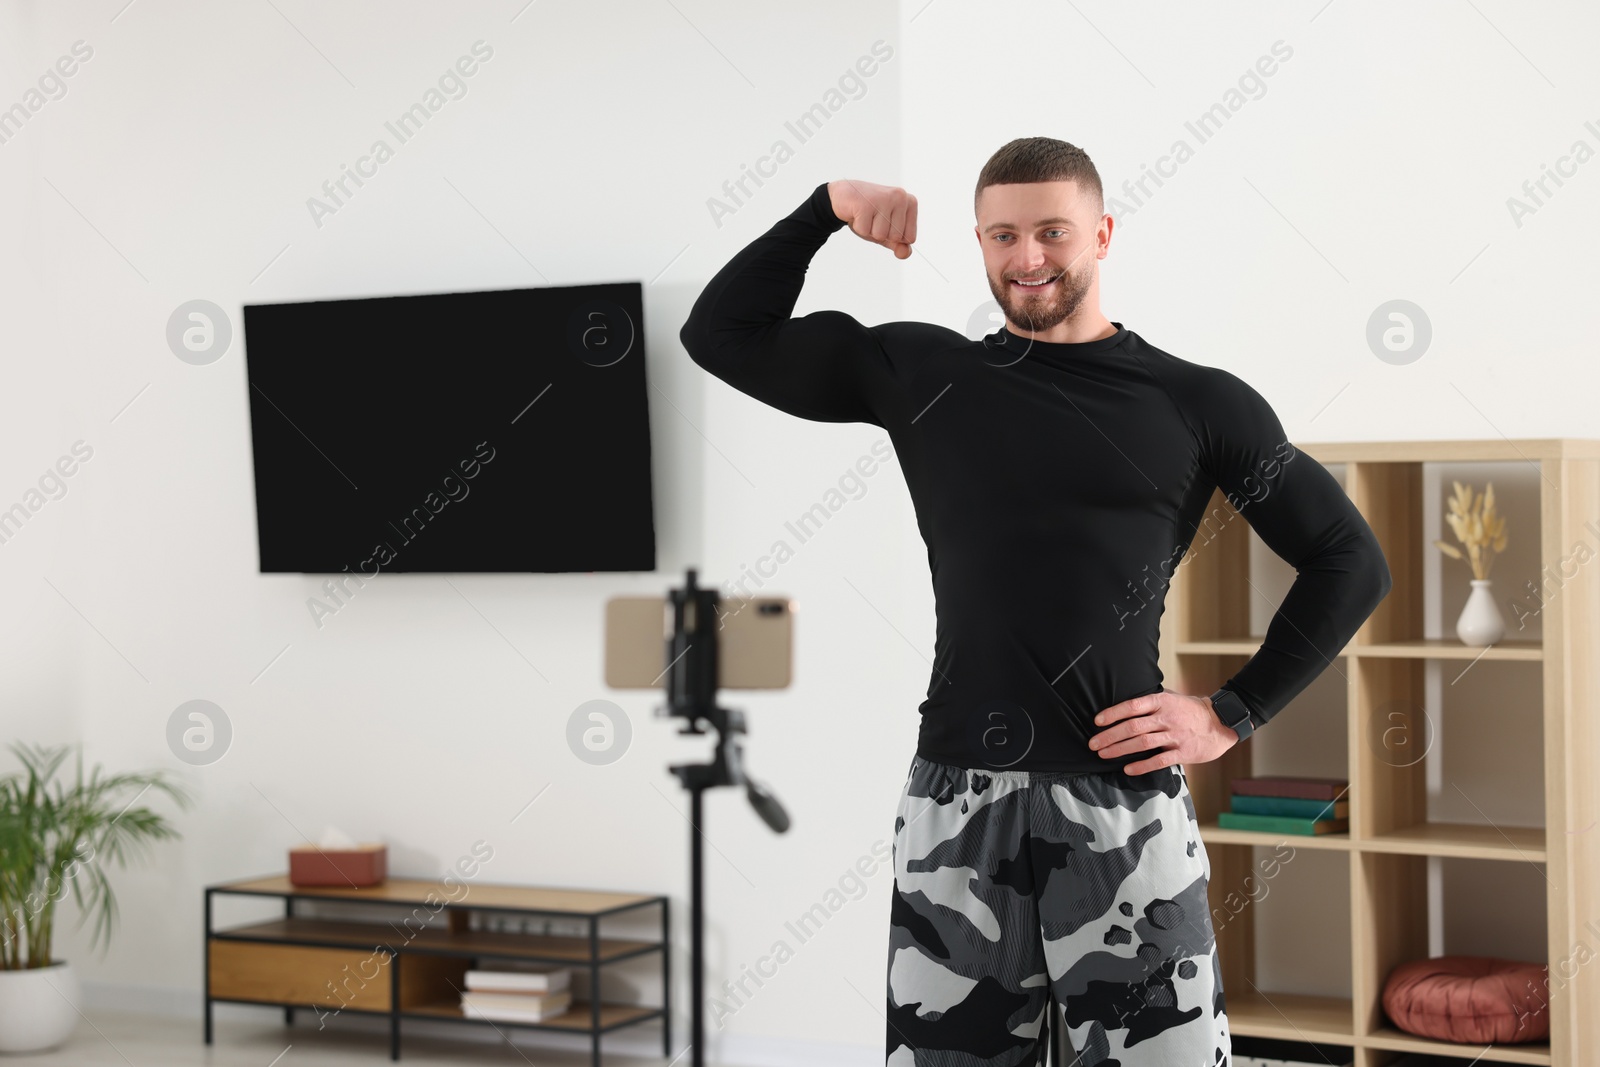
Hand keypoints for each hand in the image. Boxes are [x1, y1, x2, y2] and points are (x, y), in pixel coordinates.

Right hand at [827, 180, 916, 258]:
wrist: (844, 196)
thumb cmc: (869, 215)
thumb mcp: (888, 232)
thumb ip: (900, 245)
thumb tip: (904, 253)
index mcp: (911, 202)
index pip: (910, 238)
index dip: (894, 236)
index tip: (885, 221)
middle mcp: (901, 197)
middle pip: (895, 237)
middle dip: (880, 233)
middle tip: (873, 217)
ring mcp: (884, 198)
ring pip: (880, 235)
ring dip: (869, 230)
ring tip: (865, 215)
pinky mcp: (866, 203)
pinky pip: (864, 231)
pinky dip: (858, 226)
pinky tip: (856, 213)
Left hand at [1087, 686, 1239, 774]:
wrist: (1220, 722)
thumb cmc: (1190, 710)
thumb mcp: (1171, 697)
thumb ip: (1150, 701)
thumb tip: (1124, 703)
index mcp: (1161, 701)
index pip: (1132, 706)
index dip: (1113, 713)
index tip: (1097, 721)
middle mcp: (1167, 717)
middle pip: (1133, 727)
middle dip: (1110, 736)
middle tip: (1093, 744)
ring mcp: (1175, 735)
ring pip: (1143, 743)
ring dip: (1120, 749)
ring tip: (1103, 754)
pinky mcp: (1184, 752)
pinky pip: (1159, 760)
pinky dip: (1142, 765)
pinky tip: (1128, 769)